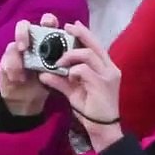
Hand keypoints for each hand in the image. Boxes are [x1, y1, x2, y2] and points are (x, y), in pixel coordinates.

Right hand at [0, 14, 57, 117]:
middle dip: (23, 33)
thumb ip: (65, 65)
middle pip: (23, 26)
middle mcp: (29, 41)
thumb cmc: (47, 81)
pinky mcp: (6, 61)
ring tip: (21, 72)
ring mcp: (16, 51)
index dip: (47, 21)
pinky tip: (18, 79)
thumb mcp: (59, 74)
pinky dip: (12, 69)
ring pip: (12, 45)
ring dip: (16, 58)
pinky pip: (6, 61)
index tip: (49, 27)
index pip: (47, 22)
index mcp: (46, 40)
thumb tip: (72, 60)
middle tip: (24, 48)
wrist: (29, 98)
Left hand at [41, 22, 123, 151]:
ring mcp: (108, 75)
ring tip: (59, 62)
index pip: (96, 46)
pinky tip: (70, 77)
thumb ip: (60, 81)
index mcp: (106, 68)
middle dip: (80, 34)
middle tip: (66, 27)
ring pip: (88, 54)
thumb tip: (43, 74)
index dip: (85, 34)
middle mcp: (110, 68)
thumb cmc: (90, 110)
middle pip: (95, 44)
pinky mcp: (102, 84)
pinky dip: (73, 71)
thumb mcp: (73, 92)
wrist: (102, 129)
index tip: (72, 26)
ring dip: (71, 55)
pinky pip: (84, 69)